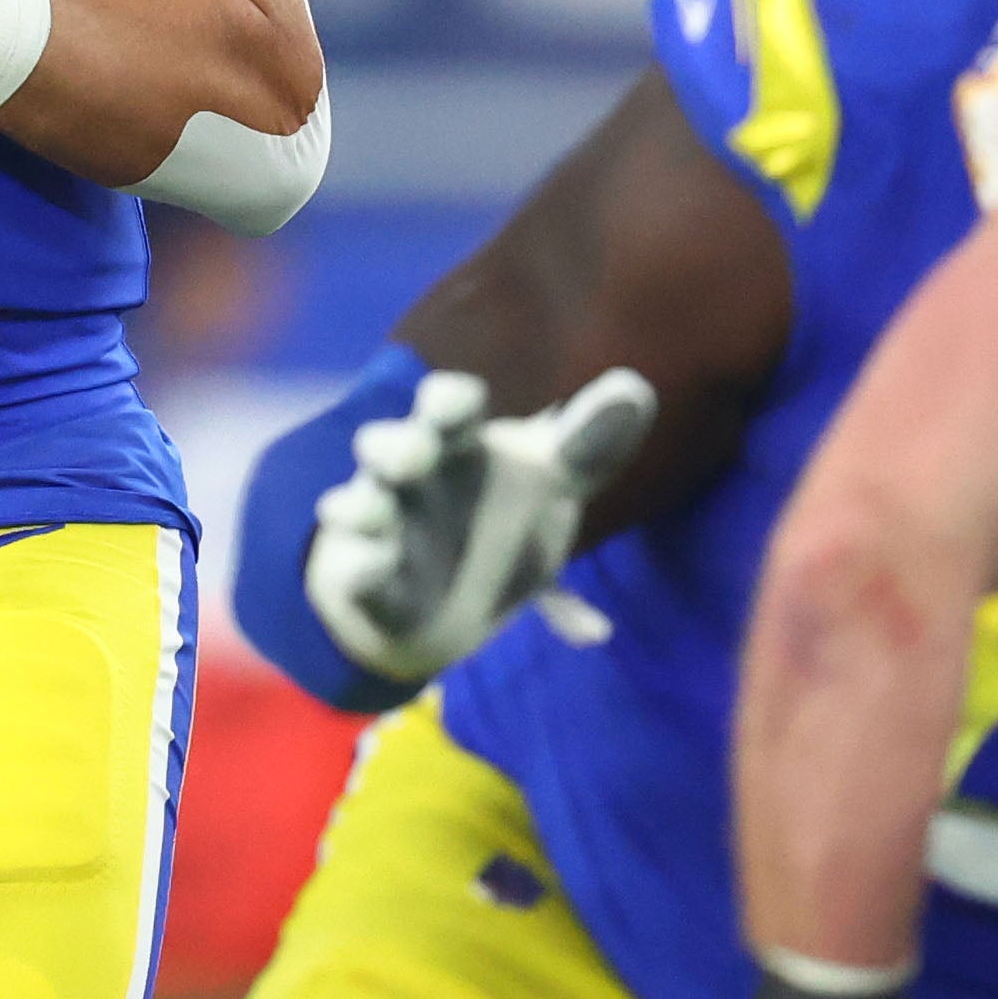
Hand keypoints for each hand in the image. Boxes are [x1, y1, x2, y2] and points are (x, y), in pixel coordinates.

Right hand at [305, 367, 655, 683]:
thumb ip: (588, 446)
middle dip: (397, 448)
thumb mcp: (548, 485)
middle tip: (416, 455)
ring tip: (377, 513)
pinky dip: (364, 568)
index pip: (446, 407)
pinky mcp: (361, 576)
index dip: (447, 401)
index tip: (453, 402)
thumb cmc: (492, 524)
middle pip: (388, 448)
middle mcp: (408, 477)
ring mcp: (378, 524)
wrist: (432, 610)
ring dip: (366, 509)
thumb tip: (641, 388)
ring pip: (359, 506)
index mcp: (455, 444)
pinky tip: (378, 565)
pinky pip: (356, 571)